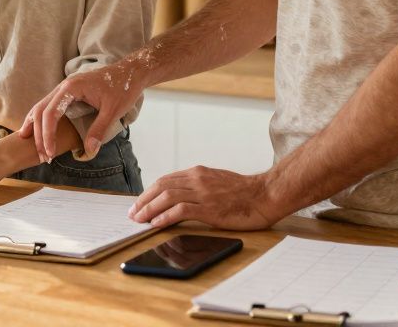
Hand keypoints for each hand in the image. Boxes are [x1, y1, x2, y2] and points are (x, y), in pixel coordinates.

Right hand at [18, 60, 145, 161]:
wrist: (131, 72)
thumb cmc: (123, 88)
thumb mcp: (113, 111)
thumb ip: (99, 130)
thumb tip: (89, 151)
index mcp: (72, 87)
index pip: (51, 113)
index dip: (47, 135)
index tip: (50, 153)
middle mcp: (64, 86)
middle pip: (41, 110)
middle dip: (39, 134)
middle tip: (43, 156)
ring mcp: (65, 88)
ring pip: (42, 107)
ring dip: (36, 127)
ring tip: (34, 146)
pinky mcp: (69, 92)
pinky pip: (49, 106)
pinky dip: (42, 119)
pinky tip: (40, 132)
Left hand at [127, 166, 282, 229]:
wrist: (265, 195)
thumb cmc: (244, 193)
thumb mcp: (217, 183)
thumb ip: (199, 187)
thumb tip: (181, 197)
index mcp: (198, 173)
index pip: (166, 180)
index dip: (149, 192)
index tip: (139, 203)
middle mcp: (197, 179)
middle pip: (161, 186)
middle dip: (143, 200)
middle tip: (132, 213)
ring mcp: (203, 193)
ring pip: (167, 197)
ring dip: (149, 209)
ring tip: (139, 220)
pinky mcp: (209, 208)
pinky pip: (180, 210)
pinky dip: (165, 217)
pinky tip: (156, 224)